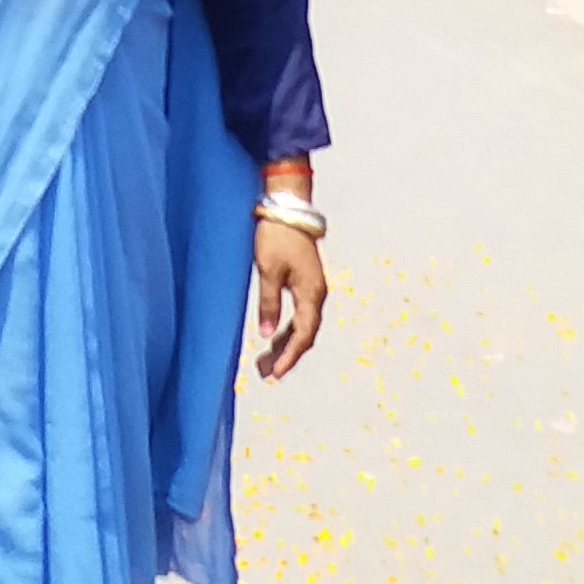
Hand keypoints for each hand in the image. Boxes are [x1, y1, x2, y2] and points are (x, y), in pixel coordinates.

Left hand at [253, 205, 329, 378]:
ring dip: (287, 344)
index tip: (274, 374)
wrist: (287, 209)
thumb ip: (269, 303)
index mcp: (311, 293)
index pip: (303, 335)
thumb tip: (267, 335)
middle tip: (267, 374)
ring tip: (267, 361)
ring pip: (303, 326)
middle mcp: (317, 294)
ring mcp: (313, 288)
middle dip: (288, 356)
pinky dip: (288, 329)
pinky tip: (274, 337)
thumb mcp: (268, 271)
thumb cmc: (277, 237)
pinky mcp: (305, 282)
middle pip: (306, 334)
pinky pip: (300, 314)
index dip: (289, 357)